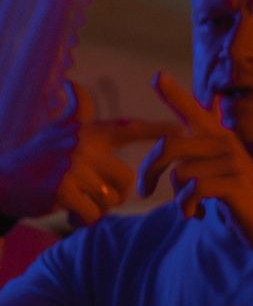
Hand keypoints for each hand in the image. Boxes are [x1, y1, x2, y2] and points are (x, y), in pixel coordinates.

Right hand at [0, 83, 166, 224]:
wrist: (2, 181)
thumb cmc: (36, 159)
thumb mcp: (56, 130)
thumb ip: (75, 112)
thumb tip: (75, 85)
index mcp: (87, 132)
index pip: (128, 128)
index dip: (156, 130)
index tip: (182, 131)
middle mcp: (83, 145)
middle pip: (127, 179)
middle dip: (116, 196)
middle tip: (96, 199)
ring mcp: (73, 167)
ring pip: (109, 200)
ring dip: (97, 209)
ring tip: (76, 203)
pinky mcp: (63, 190)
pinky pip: (93, 214)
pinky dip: (83, 220)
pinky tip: (68, 214)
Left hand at [136, 73, 252, 253]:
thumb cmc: (245, 205)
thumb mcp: (220, 176)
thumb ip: (198, 160)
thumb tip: (169, 153)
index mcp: (220, 140)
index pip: (194, 111)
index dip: (174, 94)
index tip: (158, 76)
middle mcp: (226, 143)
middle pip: (169, 145)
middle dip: (149, 169)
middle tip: (145, 191)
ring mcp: (232, 162)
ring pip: (179, 173)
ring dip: (177, 198)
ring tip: (191, 209)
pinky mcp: (235, 183)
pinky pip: (193, 189)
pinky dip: (187, 207)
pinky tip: (198, 215)